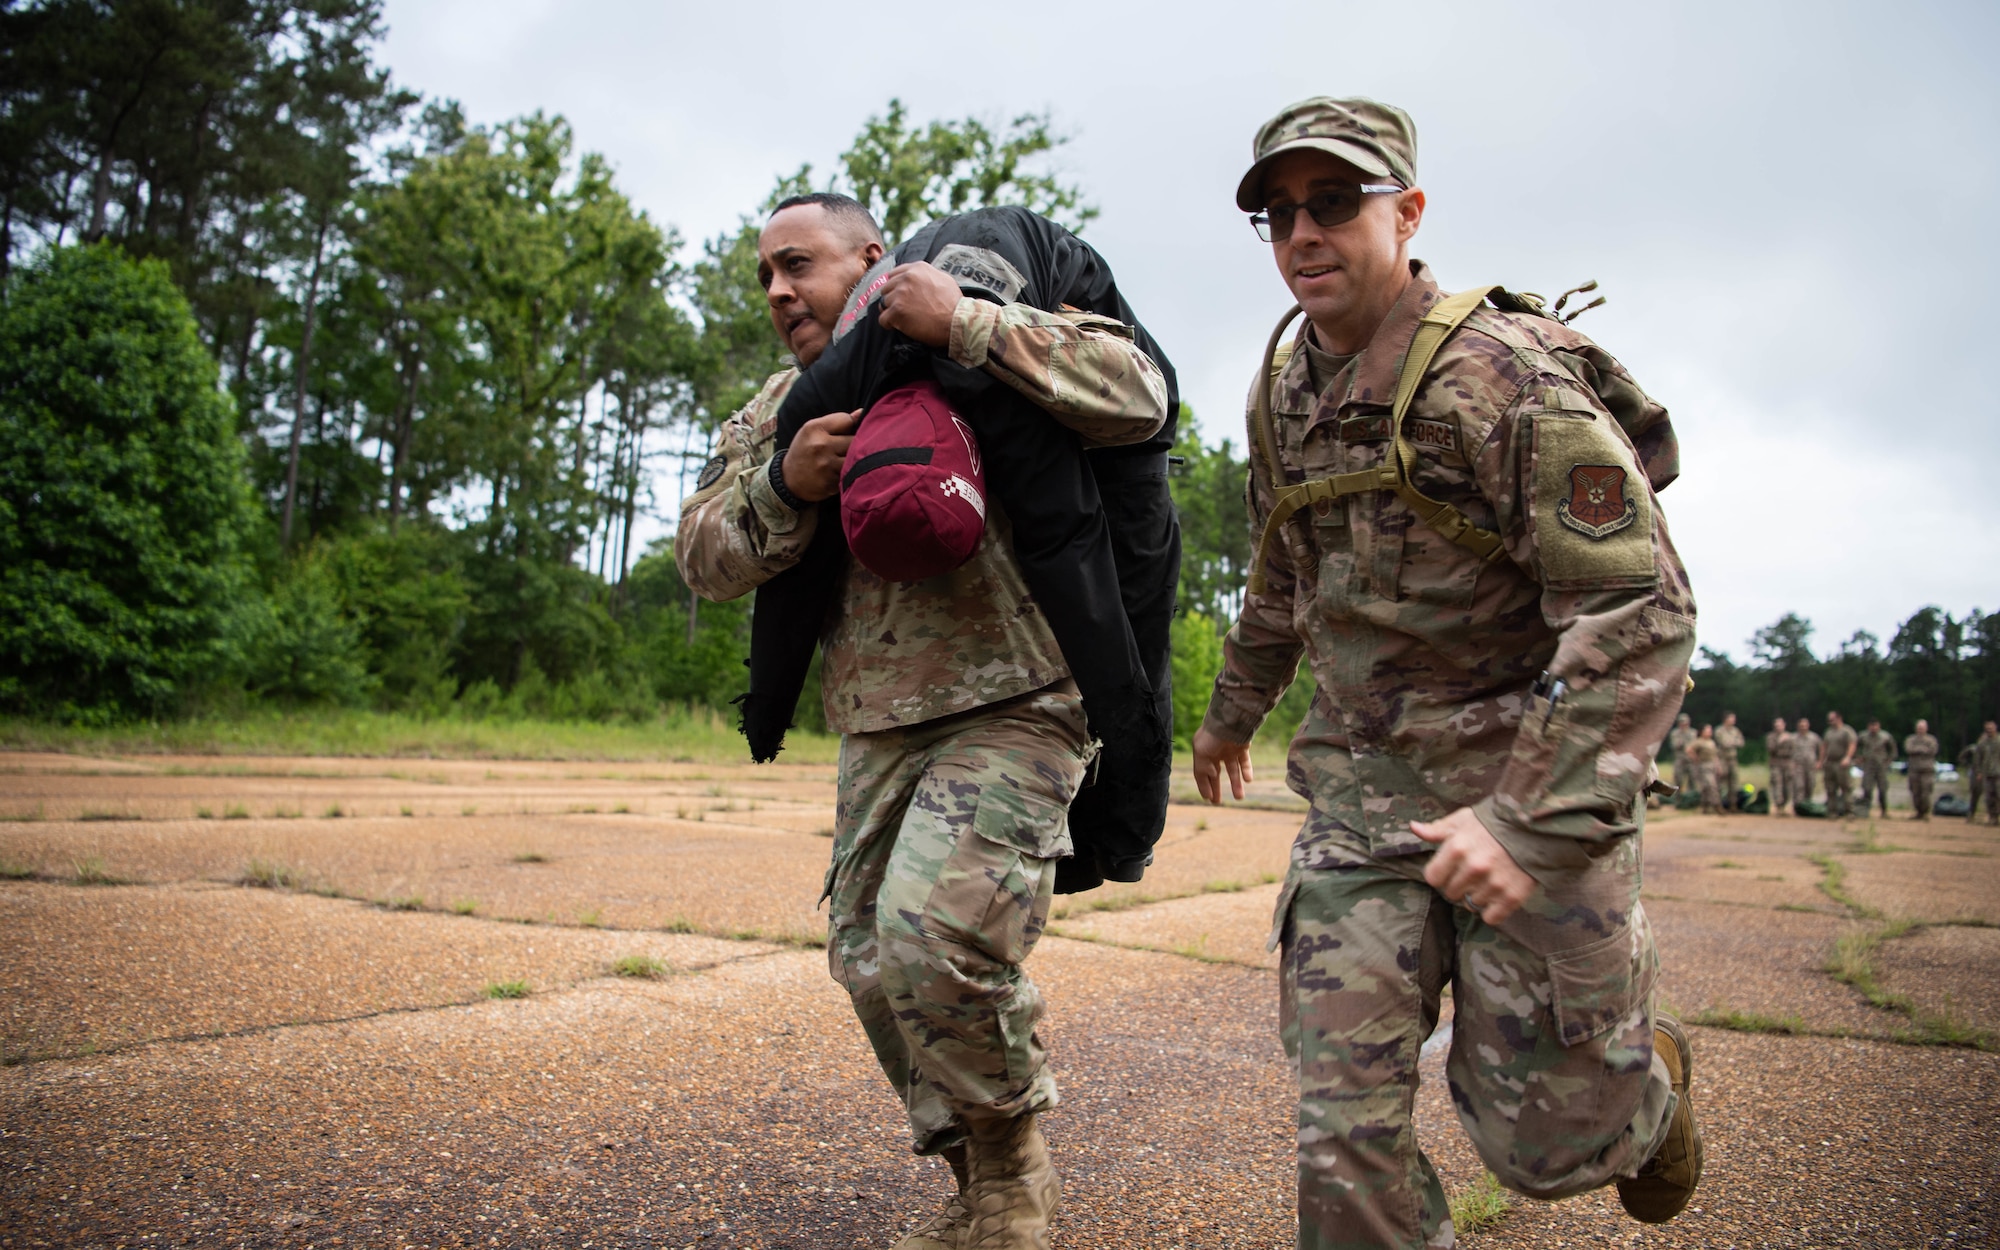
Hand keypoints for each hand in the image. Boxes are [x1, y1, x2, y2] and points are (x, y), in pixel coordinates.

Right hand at [782, 410, 861, 502]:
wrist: (789, 480)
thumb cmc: (805, 450)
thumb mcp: (813, 430)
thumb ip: (837, 422)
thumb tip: (862, 413)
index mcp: (814, 429)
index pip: (847, 420)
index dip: (850, 425)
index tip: (846, 432)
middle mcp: (820, 446)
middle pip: (855, 439)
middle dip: (856, 443)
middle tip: (848, 448)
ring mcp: (827, 466)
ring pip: (856, 458)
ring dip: (856, 459)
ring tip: (849, 459)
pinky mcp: (832, 483)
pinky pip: (852, 474)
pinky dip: (851, 473)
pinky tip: (843, 473)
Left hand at [876, 262, 963, 347]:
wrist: (957, 320)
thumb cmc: (953, 303)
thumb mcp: (943, 279)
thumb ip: (926, 275)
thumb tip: (916, 277)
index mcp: (916, 268)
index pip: (893, 274)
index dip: (895, 287)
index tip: (899, 296)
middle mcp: (906, 278)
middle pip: (886, 288)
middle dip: (892, 299)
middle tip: (903, 309)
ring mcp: (900, 294)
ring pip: (884, 303)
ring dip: (892, 312)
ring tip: (904, 319)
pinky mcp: (896, 311)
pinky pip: (883, 319)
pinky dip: (889, 324)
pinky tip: (899, 326)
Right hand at [1192, 726, 1253, 804]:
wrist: (1230, 720)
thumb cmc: (1213, 737)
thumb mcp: (1202, 754)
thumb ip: (1204, 769)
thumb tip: (1212, 777)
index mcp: (1202, 753)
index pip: (1201, 773)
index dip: (1204, 786)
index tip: (1208, 799)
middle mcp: (1215, 752)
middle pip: (1215, 774)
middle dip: (1217, 788)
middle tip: (1218, 803)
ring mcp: (1229, 750)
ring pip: (1232, 770)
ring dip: (1236, 784)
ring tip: (1239, 797)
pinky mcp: (1242, 747)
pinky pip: (1244, 762)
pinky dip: (1246, 771)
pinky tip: (1248, 780)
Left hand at [1412, 807, 1535, 925]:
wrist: (1536, 827)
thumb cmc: (1495, 822)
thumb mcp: (1464, 819)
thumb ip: (1437, 829)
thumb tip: (1413, 828)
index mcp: (1456, 848)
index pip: (1433, 878)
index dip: (1439, 875)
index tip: (1449, 870)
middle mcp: (1473, 868)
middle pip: (1451, 893)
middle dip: (1458, 885)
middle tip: (1471, 874)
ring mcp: (1493, 884)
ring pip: (1471, 904)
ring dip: (1476, 896)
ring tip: (1488, 880)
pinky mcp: (1512, 897)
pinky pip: (1491, 917)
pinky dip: (1492, 910)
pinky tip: (1497, 895)